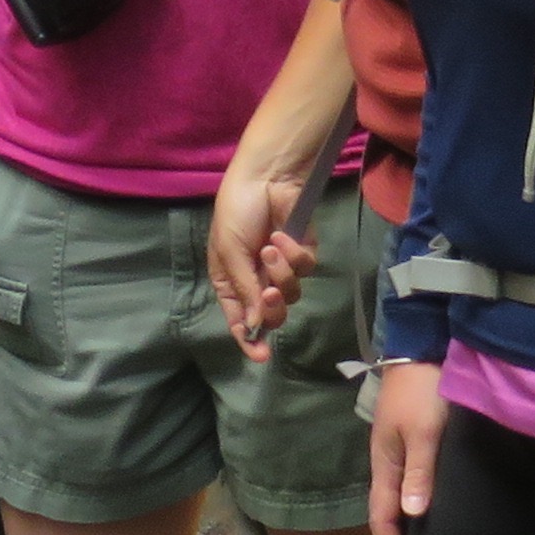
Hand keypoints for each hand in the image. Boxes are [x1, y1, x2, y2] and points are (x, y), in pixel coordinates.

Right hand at [208, 159, 315, 351]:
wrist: (265, 176)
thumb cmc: (236, 212)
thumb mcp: (229, 252)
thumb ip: (244, 291)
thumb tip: (255, 327)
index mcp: (230, 281)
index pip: (241, 320)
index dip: (249, 340)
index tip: (261, 357)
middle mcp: (256, 279)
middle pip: (271, 313)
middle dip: (272, 307)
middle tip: (270, 293)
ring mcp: (282, 267)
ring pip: (291, 292)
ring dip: (281, 272)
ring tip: (271, 247)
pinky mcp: (303, 252)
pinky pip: (305, 268)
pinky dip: (294, 254)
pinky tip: (283, 235)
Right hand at [366, 360, 445, 534]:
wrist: (424, 350)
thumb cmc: (423, 392)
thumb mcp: (422, 432)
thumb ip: (418, 472)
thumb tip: (412, 516)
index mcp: (385, 468)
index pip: (383, 523)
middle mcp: (389, 468)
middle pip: (387, 521)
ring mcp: (400, 459)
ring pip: (399, 508)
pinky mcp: (415, 450)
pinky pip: (411, 493)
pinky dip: (416, 516)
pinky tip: (430, 524)